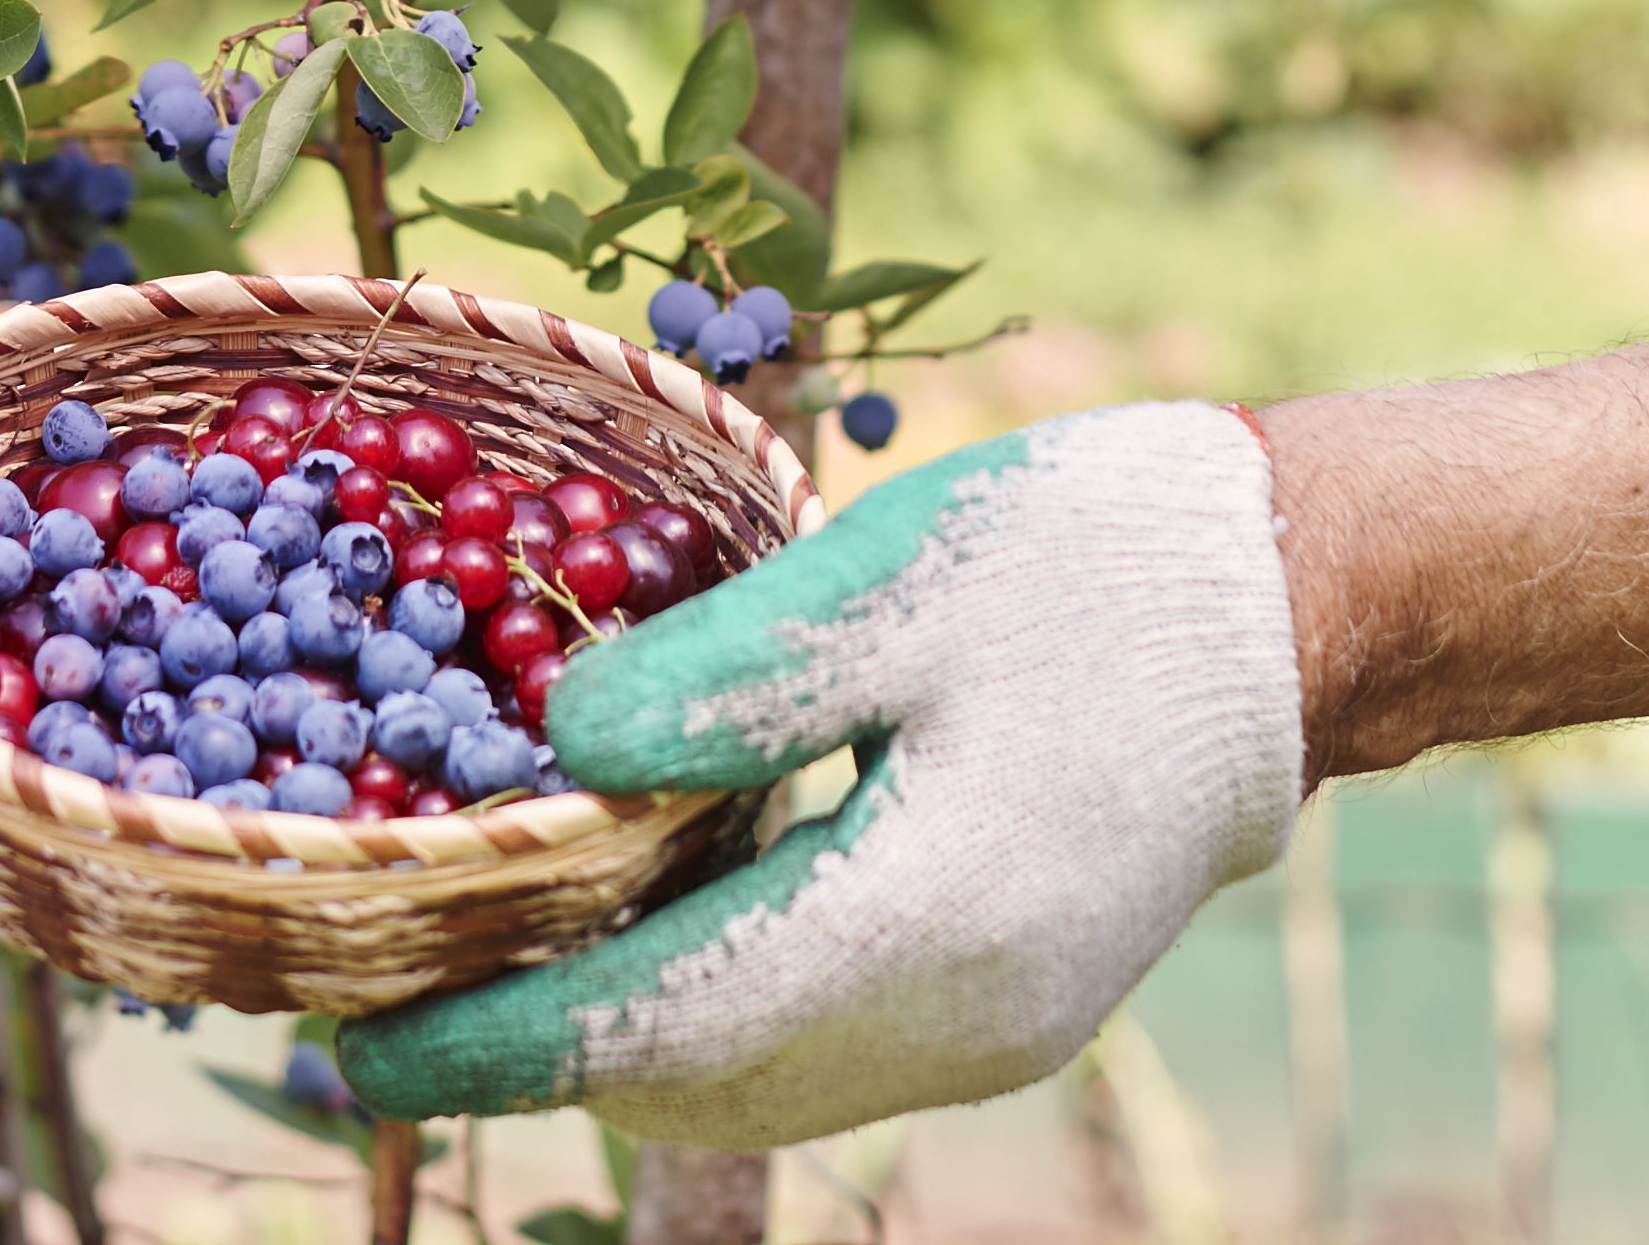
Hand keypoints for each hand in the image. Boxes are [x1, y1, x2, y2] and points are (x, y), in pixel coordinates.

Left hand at [338, 402, 1303, 1147]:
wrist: (1300, 600)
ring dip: (611, 1037)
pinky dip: (700, 1010)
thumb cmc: (1097, 562)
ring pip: (746, 1082)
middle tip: (386, 975)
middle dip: (527, 1051)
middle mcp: (953, 1022)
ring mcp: (990, 1029)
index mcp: (920, 923)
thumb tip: (558, 752)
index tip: (348, 1040)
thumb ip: (724, 677)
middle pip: (687, 1085)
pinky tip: (639, 920)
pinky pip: (809, 1047)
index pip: (652, 1026)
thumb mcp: (894, 578)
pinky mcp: (1008, 999)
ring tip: (484, 955)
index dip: (490, 1041)